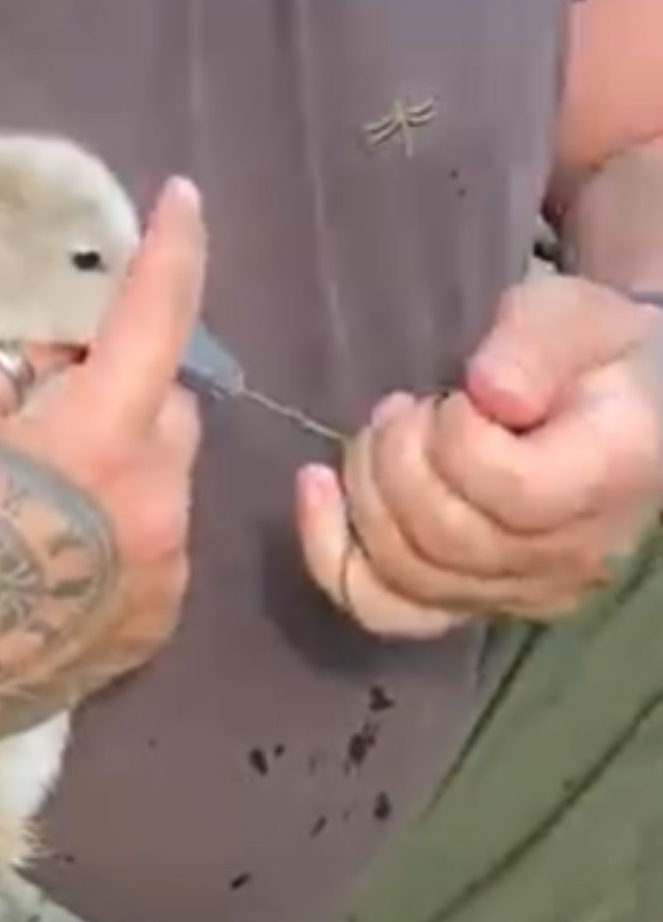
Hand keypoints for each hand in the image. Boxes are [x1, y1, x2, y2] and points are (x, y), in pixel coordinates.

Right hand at [0, 178, 205, 725]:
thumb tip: (71, 362)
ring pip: (168, 489)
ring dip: (128, 470)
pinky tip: (61, 559)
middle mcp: (157, 513)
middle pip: (173, 414)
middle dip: (129, 397)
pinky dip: (126, 534)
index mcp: (105, 441)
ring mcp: (161, 583)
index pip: (158, 320)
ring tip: (49, 500)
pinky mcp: (151, 637)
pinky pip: (159, 553)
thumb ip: (21, 363)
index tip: (184, 200)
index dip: (175, 251)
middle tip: (60, 412)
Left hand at [296, 276, 662, 636]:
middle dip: (396, 459)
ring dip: (364, 491)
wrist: (604, 408)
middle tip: (404, 409)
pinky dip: (328, 550)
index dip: (455, 435)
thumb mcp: (570, 317)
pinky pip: (380, 605)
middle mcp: (566, 559)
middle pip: (442, 539)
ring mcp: (514, 594)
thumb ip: (534, 345)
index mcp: (606, 480)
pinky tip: (314, 486)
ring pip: (404, 574)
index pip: (508, 489)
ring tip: (380, 436)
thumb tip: (490, 393)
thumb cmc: (586, 353)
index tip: (457, 396)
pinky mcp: (466, 602)